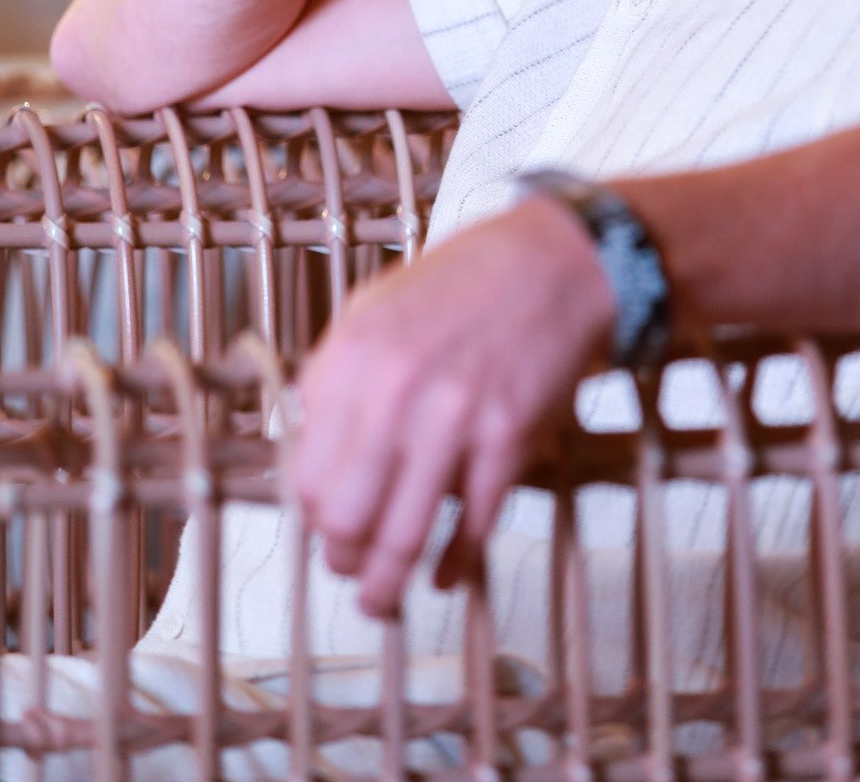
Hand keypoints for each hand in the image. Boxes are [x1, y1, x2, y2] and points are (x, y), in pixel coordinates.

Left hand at [290, 198, 615, 615]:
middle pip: (345, 517)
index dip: (312, 513)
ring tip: (380, 599)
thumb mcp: (374, 308)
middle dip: (342, 558)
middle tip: (348, 567)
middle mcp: (396, 391)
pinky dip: (456, 563)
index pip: (307, 475)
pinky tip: (446, 575)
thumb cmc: (464, 281)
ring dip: (386, 584)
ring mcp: (454, 417)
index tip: (324, 524)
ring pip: (403, 536)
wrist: (552, 261)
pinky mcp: (508, 437)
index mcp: (352, 357)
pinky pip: (472, 525)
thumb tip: (309, 453)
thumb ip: (335, 377)